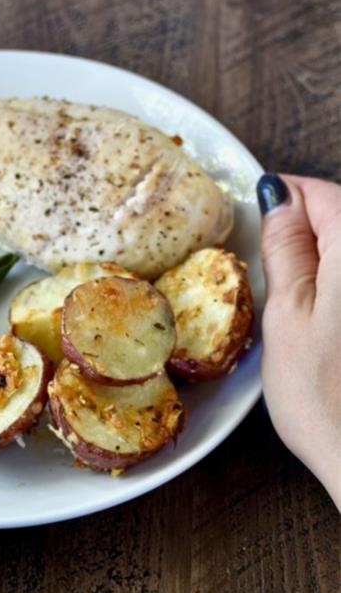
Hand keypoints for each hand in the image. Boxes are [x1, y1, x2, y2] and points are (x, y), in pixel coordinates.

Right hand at [258, 174, 340, 510]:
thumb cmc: (325, 398)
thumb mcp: (287, 315)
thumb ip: (284, 249)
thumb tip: (277, 199)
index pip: (323, 194)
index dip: (286, 195)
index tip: (259, 205)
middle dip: (308, 227)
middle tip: (270, 259)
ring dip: (325, 259)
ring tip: (297, 294)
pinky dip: (338, 286)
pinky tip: (328, 318)